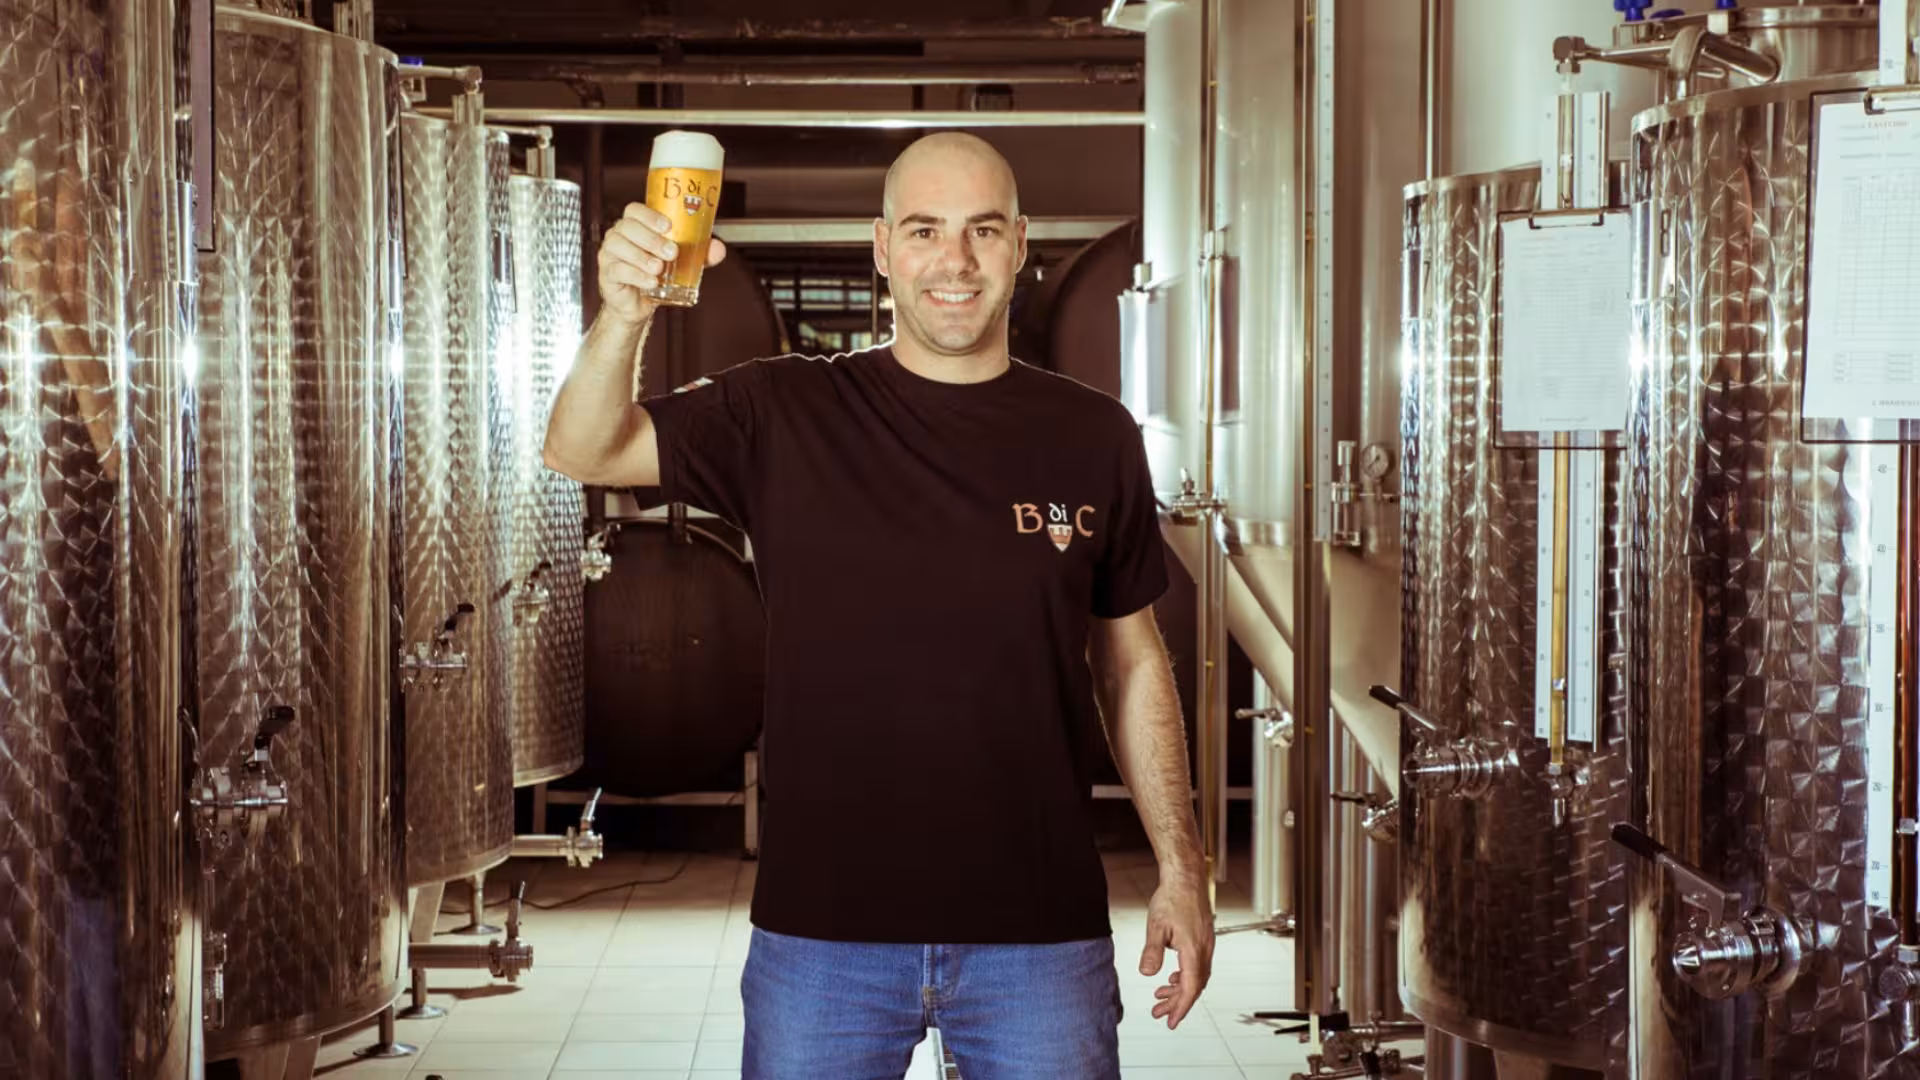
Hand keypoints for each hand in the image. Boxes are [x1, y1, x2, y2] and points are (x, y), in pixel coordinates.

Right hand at [597, 202, 727, 327]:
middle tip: (671, 252)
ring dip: (642, 257)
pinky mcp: (607, 274)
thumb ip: (700, 254)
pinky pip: (618, 270)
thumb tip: (719, 249)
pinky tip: (651, 282)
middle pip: (628, 227)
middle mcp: (619, 235)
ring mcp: (609, 254)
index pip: (635, 210)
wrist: (639, 304)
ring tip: (660, 269)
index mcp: (635, 226)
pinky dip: (636, 275)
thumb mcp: (682, 262)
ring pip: (620, 246)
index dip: (650, 215)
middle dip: (651, 238)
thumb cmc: (657, 275)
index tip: (668, 226)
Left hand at [1141, 868, 1214, 1028]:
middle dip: (1177, 1003)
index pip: (1190, 987)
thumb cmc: (1172, 897)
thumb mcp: (1156, 926)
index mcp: (1194, 949)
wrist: (1186, 877)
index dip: (1181, 1006)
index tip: (1171, 1020)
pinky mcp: (1203, 938)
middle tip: (1160, 1014)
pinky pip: (1197, 965)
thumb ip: (1152, 951)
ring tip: (1160, 997)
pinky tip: (1171, 978)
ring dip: (1179, 990)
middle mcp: (1204, 949)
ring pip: (1196, 976)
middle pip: (1194, 985)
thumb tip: (1146, 973)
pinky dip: (1184, 976)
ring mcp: (1205, 944)